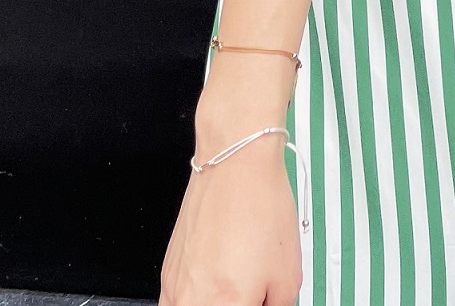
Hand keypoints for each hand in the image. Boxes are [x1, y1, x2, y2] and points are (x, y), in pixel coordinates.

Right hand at [159, 133, 300, 305]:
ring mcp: (173, 290)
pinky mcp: (167, 274)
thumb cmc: (261, 208)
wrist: (234, 163)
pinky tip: (213, 293)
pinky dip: (193, 303)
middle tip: (247, 295)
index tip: (258, 304)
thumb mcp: (288, 274)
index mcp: (224, 305)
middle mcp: (190, 301)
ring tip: (230, 293)